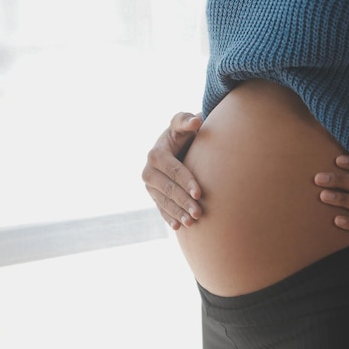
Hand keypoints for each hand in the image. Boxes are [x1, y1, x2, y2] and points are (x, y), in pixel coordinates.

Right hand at [142, 112, 202, 229]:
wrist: (176, 146)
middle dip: (183, 201)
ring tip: (192, 223)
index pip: (173, 170)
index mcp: (156, 154)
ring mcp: (150, 186)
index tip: (200, 193)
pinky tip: (179, 227)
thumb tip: (195, 122)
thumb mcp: (183, 124)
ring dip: (177, 213)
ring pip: (164, 201)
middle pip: (168, 189)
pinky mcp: (154, 195)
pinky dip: (169, 218)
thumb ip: (186, 120)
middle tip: (199, 213)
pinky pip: (161, 209)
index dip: (186, 181)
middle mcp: (148, 171)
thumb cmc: (183, 133)